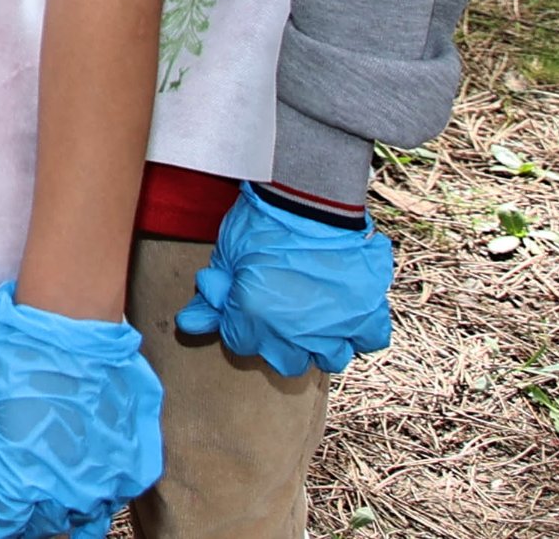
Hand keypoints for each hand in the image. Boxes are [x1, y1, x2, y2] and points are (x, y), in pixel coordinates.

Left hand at [0, 284, 160, 538]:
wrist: (74, 324)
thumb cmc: (15, 355)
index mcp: (24, 477)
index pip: (8, 525)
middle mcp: (69, 488)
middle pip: (47, 524)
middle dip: (29, 519)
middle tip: (20, 506)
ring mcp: (107, 478)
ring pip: (84, 517)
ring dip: (65, 512)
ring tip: (52, 502)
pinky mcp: (134, 461)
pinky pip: (118, 498)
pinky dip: (101, 498)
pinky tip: (88, 488)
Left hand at [173, 185, 393, 374]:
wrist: (306, 197)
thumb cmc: (260, 222)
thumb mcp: (226, 256)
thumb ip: (212, 297)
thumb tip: (188, 325)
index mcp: (255, 319)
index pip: (240, 342)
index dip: (238, 321)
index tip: (242, 303)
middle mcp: (296, 333)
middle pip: (284, 361)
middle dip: (275, 341)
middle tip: (277, 314)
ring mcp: (336, 325)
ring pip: (328, 358)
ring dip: (317, 342)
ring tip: (311, 318)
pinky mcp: (369, 310)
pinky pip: (369, 339)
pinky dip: (359, 331)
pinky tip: (344, 314)